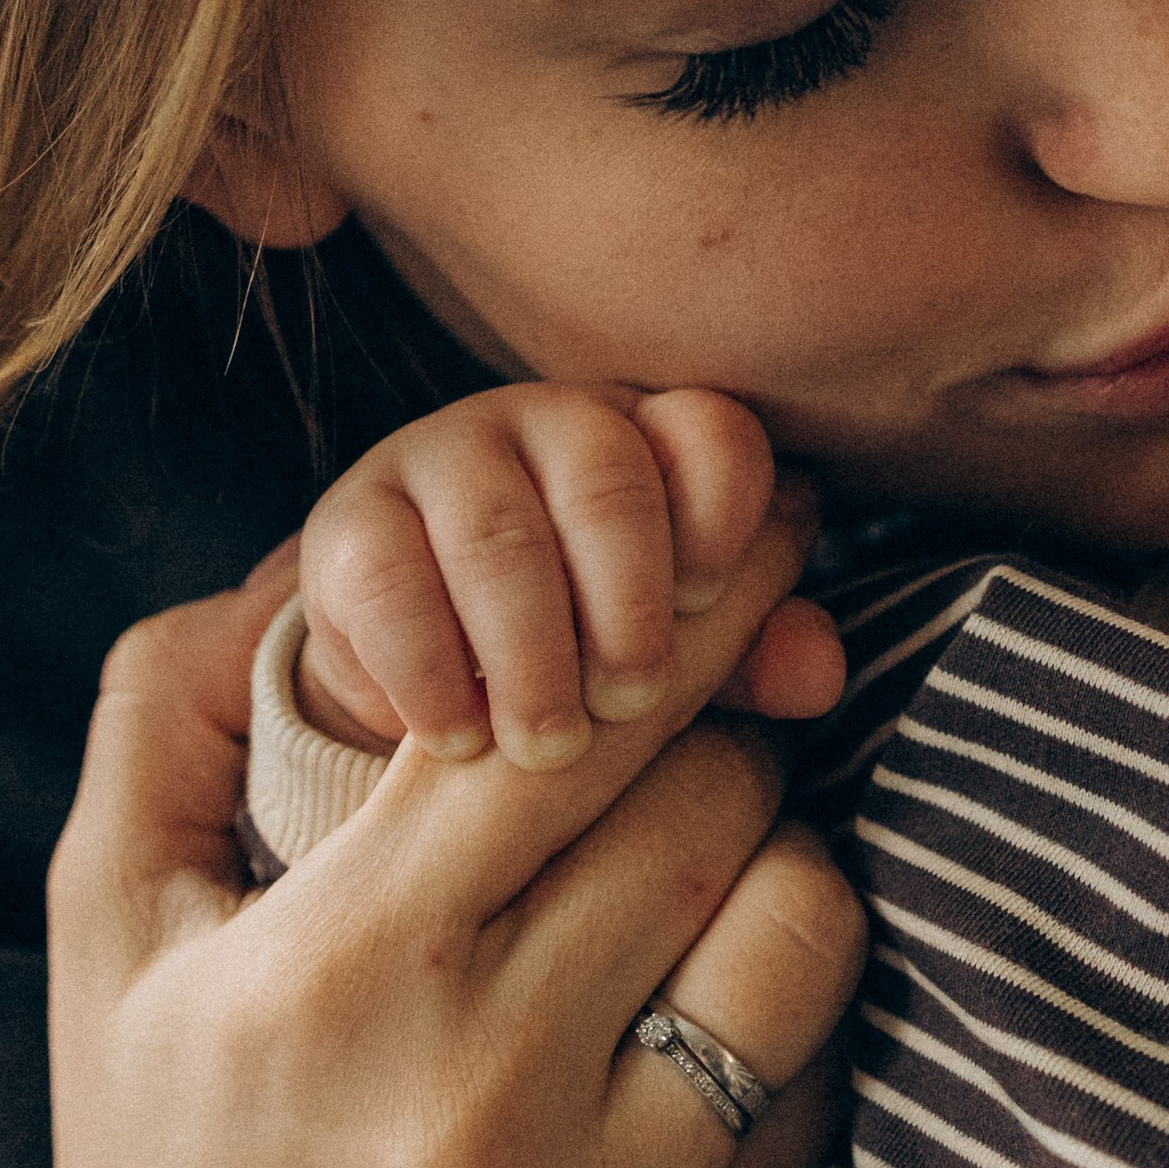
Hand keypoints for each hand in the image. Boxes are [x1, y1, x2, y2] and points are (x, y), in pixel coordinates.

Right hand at [0, 501, 864, 1167]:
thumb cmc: (168, 1150)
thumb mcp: (112, 919)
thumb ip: (174, 703)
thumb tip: (307, 550)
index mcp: (331, 974)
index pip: (566, 725)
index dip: (677, 610)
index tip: (747, 531)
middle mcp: (471, 1093)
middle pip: (704, 797)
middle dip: (712, 727)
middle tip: (688, 723)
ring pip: (796, 913)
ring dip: (769, 854)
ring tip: (693, 866)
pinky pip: (814, 1060)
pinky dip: (779, 1000)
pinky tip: (696, 1000)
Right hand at [297, 381, 845, 765]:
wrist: (431, 668)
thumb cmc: (589, 646)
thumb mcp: (677, 649)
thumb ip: (751, 655)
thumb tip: (819, 674)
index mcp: (654, 436)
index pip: (710, 432)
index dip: (722, 513)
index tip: (708, 604)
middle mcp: (549, 421)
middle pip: (605, 479)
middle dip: (626, 602)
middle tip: (629, 701)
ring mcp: (441, 460)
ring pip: (497, 535)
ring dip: (531, 653)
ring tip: (550, 745)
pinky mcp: (350, 522)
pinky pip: (391, 586)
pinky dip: (431, 674)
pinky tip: (458, 739)